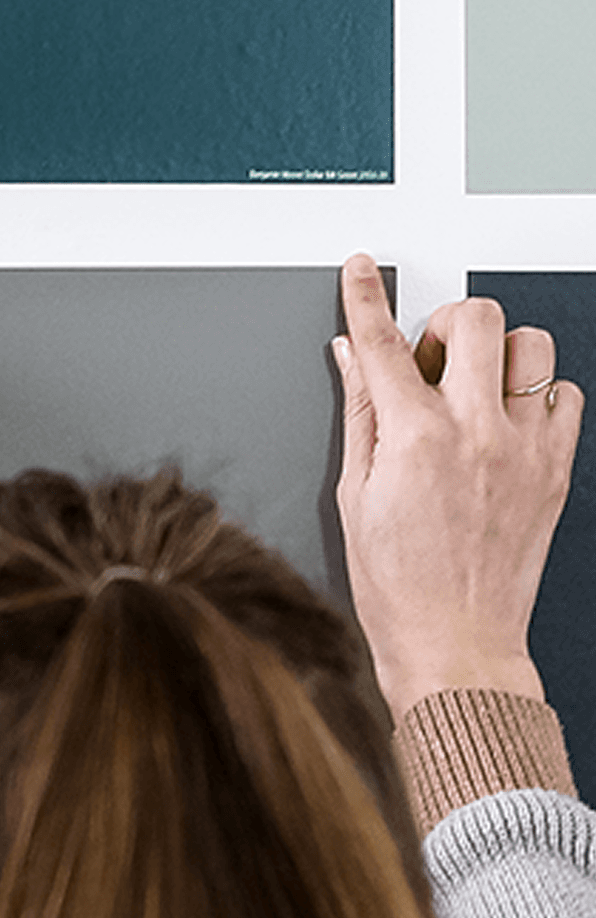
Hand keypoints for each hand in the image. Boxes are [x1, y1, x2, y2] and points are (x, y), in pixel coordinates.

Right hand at [333, 253, 582, 725]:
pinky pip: (566, 397)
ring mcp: (523, 450)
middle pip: (475, 318)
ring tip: (476, 390)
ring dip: (500, 354)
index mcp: (414, 441)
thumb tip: (352, 360)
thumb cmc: (400, 591)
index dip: (366, 298)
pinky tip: (509, 423)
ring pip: (532, 346)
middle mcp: (476, 435)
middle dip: (448, 322)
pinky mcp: (555, 471)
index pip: (385, 343)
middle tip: (433, 358)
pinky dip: (539, 397)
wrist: (455, 646)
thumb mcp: (355, 498)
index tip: (362, 271)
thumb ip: (360, 416)